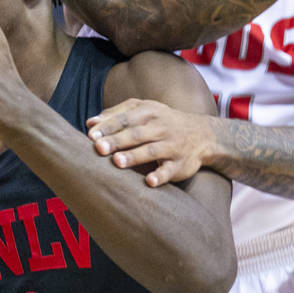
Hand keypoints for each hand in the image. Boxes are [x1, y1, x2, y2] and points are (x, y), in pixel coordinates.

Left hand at [86, 98, 217, 185]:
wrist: (203, 134)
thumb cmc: (162, 122)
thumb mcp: (143, 110)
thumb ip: (116, 115)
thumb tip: (90, 123)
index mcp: (149, 113)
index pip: (126, 119)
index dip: (109, 126)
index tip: (91, 135)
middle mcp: (161, 128)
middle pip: (136, 134)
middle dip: (117, 141)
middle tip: (99, 148)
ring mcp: (172, 146)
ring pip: (151, 151)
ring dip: (134, 157)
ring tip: (117, 162)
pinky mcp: (181, 164)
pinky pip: (170, 170)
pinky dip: (160, 176)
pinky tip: (149, 182)